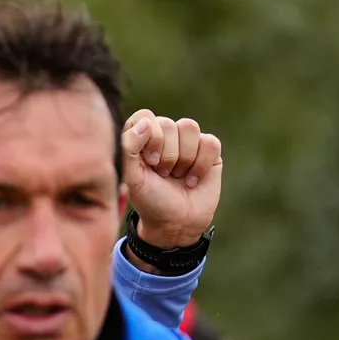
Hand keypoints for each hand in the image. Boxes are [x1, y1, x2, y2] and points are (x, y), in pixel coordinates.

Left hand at [122, 110, 222, 249]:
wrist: (175, 223)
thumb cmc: (149, 201)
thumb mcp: (132, 178)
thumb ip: (129, 148)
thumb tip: (146, 123)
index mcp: (142, 138)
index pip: (144, 116)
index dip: (150, 136)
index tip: (149, 162)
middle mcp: (165, 135)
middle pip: (168, 123)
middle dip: (166, 155)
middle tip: (163, 175)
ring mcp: (188, 141)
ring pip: (189, 127)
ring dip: (183, 158)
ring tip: (178, 176)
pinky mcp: (209, 151)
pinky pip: (210, 142)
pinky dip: (201, 165)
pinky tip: (193, 180)